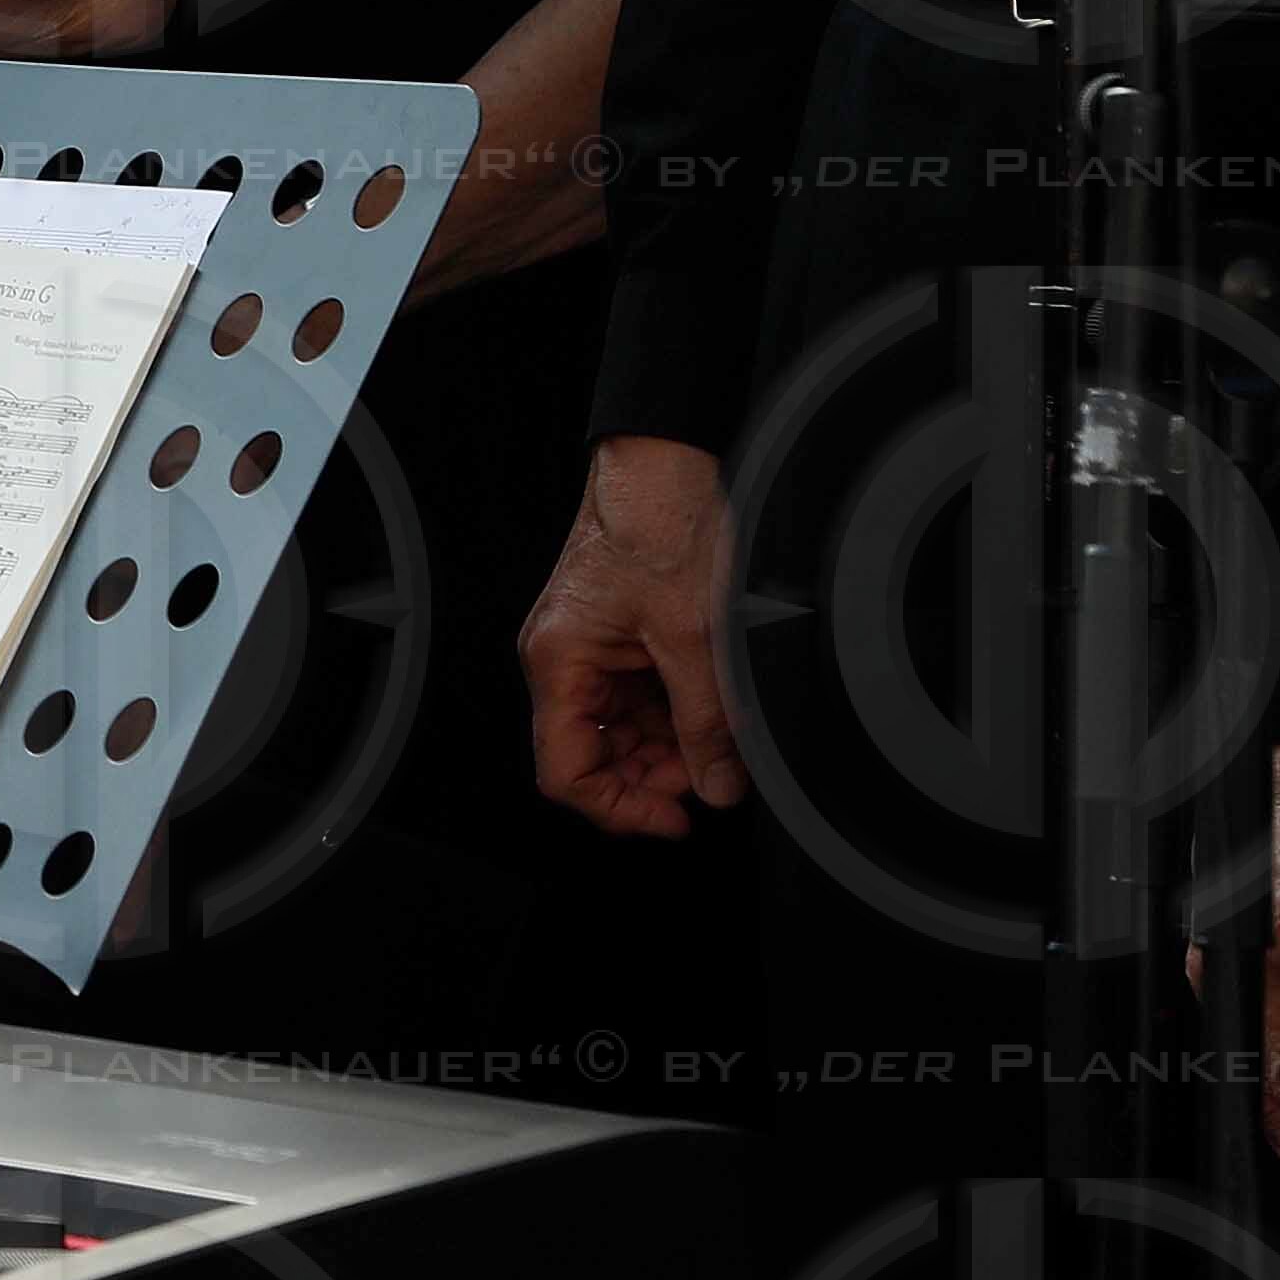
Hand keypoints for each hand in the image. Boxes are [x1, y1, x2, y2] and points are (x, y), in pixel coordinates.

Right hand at [519, 436, 746, 834]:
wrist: (663, 460)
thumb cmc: (659, 521)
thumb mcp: (695, 636)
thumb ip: (706, 721)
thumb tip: (719, 785)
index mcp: (560, 661)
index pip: (567, 772)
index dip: (620, 808)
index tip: (674, 818)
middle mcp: (562, 659)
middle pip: (592, 755)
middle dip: (651, 777)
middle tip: (709, 779)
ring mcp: (588, 648)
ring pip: (618, 731)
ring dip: (667, 747)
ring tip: (718, 743)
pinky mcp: (615, 637)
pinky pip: (635, 698)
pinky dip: (672, 715)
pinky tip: (709, 711)